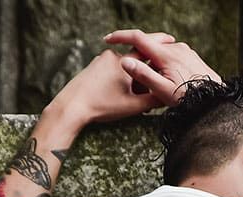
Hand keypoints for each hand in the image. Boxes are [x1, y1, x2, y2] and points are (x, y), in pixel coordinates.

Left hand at [47, 38, 177, 126]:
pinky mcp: (92, 68)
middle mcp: (112, 55)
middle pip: (135, 62)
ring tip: (131, 100)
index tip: (170, 43)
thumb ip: (152, 100)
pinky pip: (111, 71)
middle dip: (143, 75)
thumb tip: (168, 97)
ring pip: (122, 68)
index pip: (147, 48)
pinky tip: (117, 96)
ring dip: (130, 80)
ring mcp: (100, 61)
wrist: (71, 107)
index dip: (160, 46)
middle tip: (149, 89)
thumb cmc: (102, 106)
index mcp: (123, 61)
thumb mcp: (132, 106)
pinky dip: (118, 81)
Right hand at [103, 29, 221, 105]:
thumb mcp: (163, 91)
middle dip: (136, 54)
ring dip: (150, 62)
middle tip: (127, 70)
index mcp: (166, 54)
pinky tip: (163, 80)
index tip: (107, 39)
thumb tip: (125, 61)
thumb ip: (144, 75)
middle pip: (149, 44)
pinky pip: (171, 57)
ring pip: (160, 52)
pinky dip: (162, 64)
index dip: (120, 37)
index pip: (138, 38)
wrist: (214, 100)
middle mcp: (175, 48)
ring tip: (148, 83)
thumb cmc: (189, 99)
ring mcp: (184, 51)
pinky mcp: (190, 56)